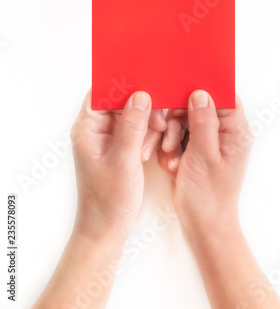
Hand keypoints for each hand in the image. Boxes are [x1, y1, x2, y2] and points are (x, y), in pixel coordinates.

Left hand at [71, 89, 166, 239]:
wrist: (108, 228)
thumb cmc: (108, 200)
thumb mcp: (123, 160)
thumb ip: (132, 126)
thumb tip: (141, 96)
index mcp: (88, 128)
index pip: (101, 93)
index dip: (121, 84)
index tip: (145, 82)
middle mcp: (97, 130)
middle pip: (121, 102)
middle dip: (144, 107)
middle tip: (159, 120)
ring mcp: (110, 138)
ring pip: (134, 115)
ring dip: (149, 124)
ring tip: (160, 138)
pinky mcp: (122, 147)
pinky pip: (139, 130)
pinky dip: (150, 135)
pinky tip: (157, 147)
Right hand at [158, 90, 252, 238]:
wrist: (202, 225)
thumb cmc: (208, 196)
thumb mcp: (204, 156)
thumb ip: (203, 122)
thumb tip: (200, 94)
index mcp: (235, 132)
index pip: (225, 98)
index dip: (203, 93)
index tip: (182, 95)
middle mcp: (224, 133)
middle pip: (197, 107)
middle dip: (178, 122)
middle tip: (170, 141)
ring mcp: (208, 141)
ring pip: (183, 121)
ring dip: (171, 138)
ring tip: (172, 159)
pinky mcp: (194, 149)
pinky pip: (177, 136)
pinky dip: (170, 149)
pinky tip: (172, 165)